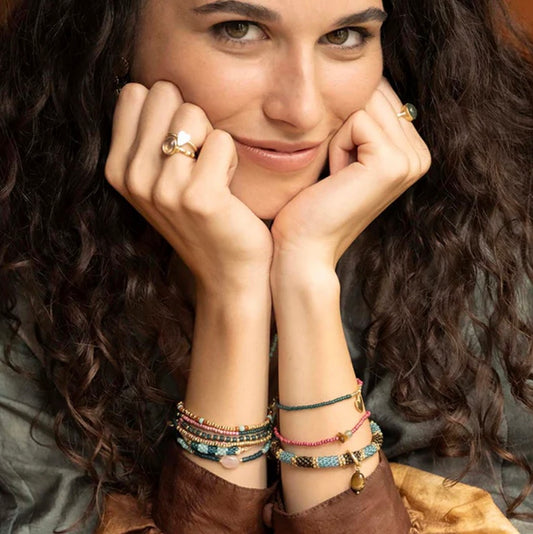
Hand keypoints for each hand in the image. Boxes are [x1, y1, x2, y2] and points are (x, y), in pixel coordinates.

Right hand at [105, 81, 272, 292]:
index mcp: (117, 168)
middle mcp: (133, 177)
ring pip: (194, 114)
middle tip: (199, 162)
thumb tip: (153, 87)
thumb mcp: (159, 179)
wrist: (227, 271)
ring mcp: (163, 189)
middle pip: (164, 94)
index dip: (167, 111)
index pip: (135, 92)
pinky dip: (232, 158)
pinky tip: (227, 189)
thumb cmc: (201, 218)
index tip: (179, 149)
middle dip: (191, 120)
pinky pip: (223, 141)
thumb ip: (147, 135)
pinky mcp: (199, 198)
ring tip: (213, 176)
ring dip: (213, 140)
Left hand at [271, 77, 431, 268]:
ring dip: (338, 134)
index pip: (381, 96)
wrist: (305, 247)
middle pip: (375, 95)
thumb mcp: (343, 155)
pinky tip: (336, 177)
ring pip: (364, 104)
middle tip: (336, 170)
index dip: (347, 119)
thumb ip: (362, 121)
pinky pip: (356, 120)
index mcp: (412, 152)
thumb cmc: (314, 205)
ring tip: (336, 174)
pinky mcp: (392, 163)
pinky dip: (336, 144)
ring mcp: (411, 160)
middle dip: (343, 124)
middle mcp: (420, 155)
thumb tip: (362, 79)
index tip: (340, 165)